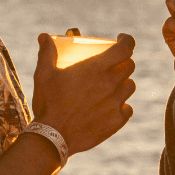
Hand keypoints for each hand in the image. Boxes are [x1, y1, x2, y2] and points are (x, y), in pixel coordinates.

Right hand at [32, 33, 135, 155]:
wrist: (52, 137)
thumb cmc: (49, 102)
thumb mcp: (44, 74)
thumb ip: (47, 52)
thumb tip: (44, 36)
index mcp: (97, 68)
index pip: (126, 48)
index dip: (127, 40)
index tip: (121, 39)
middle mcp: (111, 84)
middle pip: (130, 66)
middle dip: (123, 61)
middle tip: (111, 65)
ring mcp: (116, 103)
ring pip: (130, 86)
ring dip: (123, 83)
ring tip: (110, 86)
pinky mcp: (116, 121)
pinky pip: (128, 109)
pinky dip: (122, 106)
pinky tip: (111, 106)